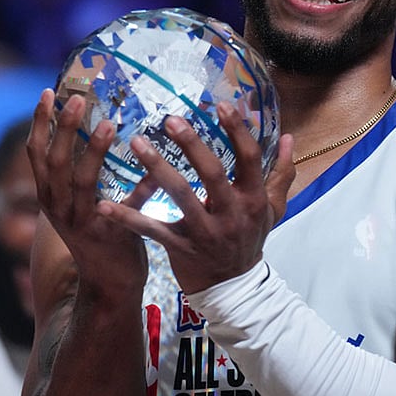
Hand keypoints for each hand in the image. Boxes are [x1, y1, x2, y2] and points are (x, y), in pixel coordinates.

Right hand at [26, 88, 150, 299]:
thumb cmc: (97, 231)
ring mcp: (82, 223)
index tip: (48, 91)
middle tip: (78, 98)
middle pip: (55, 162)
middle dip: (65, 128)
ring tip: (110, 124)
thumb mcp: (76, 200)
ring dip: (94, 152)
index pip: (36, 152)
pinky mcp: (109, 237)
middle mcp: (59, 208)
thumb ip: (75, 170)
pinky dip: (142, 187)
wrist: (108, 283)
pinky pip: (126, 207)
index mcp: (50, 194)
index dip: (40, 122)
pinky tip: (155, 168)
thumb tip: (88, 123)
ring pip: (82, 182)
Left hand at [97, 100, 295, 293]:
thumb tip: (291, 137)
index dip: (237, 131)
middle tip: (170, 119)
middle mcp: (232, 214)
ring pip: (180, 196)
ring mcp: (205, 232)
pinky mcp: (180, 248)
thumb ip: (282, 173)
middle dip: (192, 144)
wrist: (234, 290)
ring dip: (157, 168)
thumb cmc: (250, 240)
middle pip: (212, 173)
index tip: (222, 104)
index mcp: (254, 199)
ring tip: (136, 143)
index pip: (249, 158)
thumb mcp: (273, 209)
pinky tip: (104, 204)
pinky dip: (127, 218)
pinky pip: (151, 230)